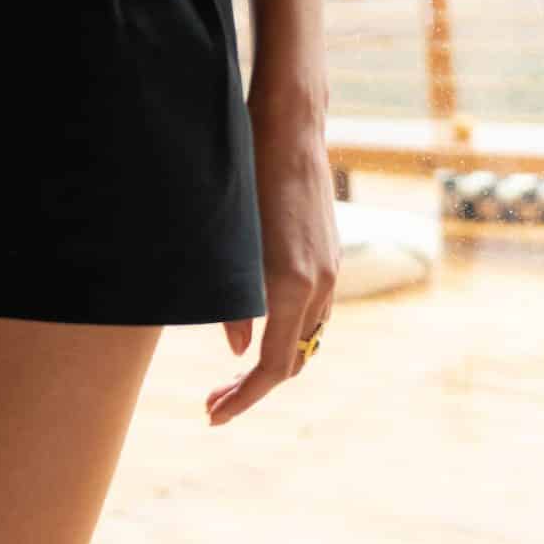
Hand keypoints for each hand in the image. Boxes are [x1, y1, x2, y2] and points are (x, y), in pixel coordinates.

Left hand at [206, 107, 339, 426]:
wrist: (291, 129)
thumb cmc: (249, 173)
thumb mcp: (232, 238)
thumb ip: (234, 298)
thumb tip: (237, 350)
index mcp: (293, 286)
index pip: (273, 367)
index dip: (244, 398)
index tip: (214, 414)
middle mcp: (320, 286)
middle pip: (293, 361)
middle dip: (253, 388)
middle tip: (212, 401)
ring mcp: (331, 271)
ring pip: (306, 339)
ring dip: (272, 362)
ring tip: (232, 375)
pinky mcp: (330, 256)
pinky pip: (314, 313)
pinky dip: (289, 334)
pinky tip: (262, 329)